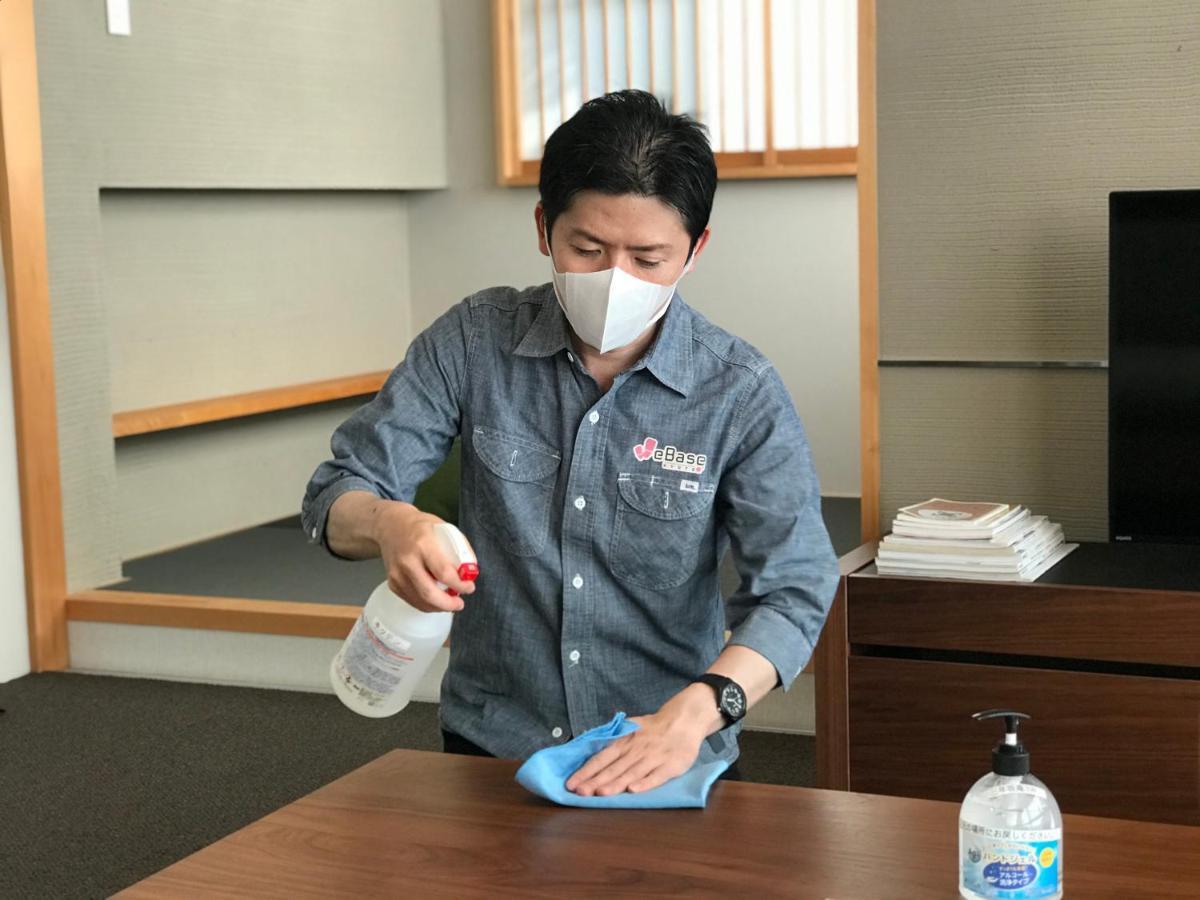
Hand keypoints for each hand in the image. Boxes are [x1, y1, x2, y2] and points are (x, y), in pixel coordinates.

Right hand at [371, 501, 476, 612]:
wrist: (391, 525)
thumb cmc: (419, 526)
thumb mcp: (444, 528)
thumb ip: (459, 549)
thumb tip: (470, 571)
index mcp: (423, 545)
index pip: (444, 573)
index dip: (460, 585)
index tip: (469, 587)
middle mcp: (408, 561)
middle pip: (429, 593)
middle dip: (448, 604)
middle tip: (459, 604)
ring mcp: (397, 574)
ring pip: (420, 601)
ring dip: (438, 607)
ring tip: (449, 603)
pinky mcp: (392, 582)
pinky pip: (411, 600)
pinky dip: (426, 604)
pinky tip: (435, 600)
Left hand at [565, 684, 717, 795]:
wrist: (683, 721)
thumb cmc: (653, 729)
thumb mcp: (630, 729)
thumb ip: (613, 742)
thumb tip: (590, 752)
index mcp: (624, 742)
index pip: (601, 758)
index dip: (586, 771)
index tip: (571, 784)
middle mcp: (636, 750)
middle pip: (613, 768)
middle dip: (595, 781)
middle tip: (580, 793)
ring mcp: (653, 758)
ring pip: (632, 773)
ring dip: (616, 784)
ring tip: (602, 794)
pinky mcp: (670, 766)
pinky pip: (657, 776)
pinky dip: (646, 783)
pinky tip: (634, 791)